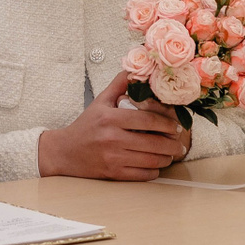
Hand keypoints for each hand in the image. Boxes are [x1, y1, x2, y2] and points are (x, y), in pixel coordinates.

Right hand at [37, 72, 191, 181]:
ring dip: (166, 158)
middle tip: (180, 143)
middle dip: (172, 144)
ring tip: (171, 153)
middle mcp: (112, 138)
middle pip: (153, 142)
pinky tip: (156, 165)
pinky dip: (154, 171)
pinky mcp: (113, 174)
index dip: (167, 123)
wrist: (64, 152)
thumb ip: (119, 84)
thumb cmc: (85, 126)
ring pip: (151, 160)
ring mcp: (113, 158)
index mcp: (110, 118)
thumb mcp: (100, 101)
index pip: (147, 120)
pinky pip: (142, 175)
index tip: (177, 126)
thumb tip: (135, 69)